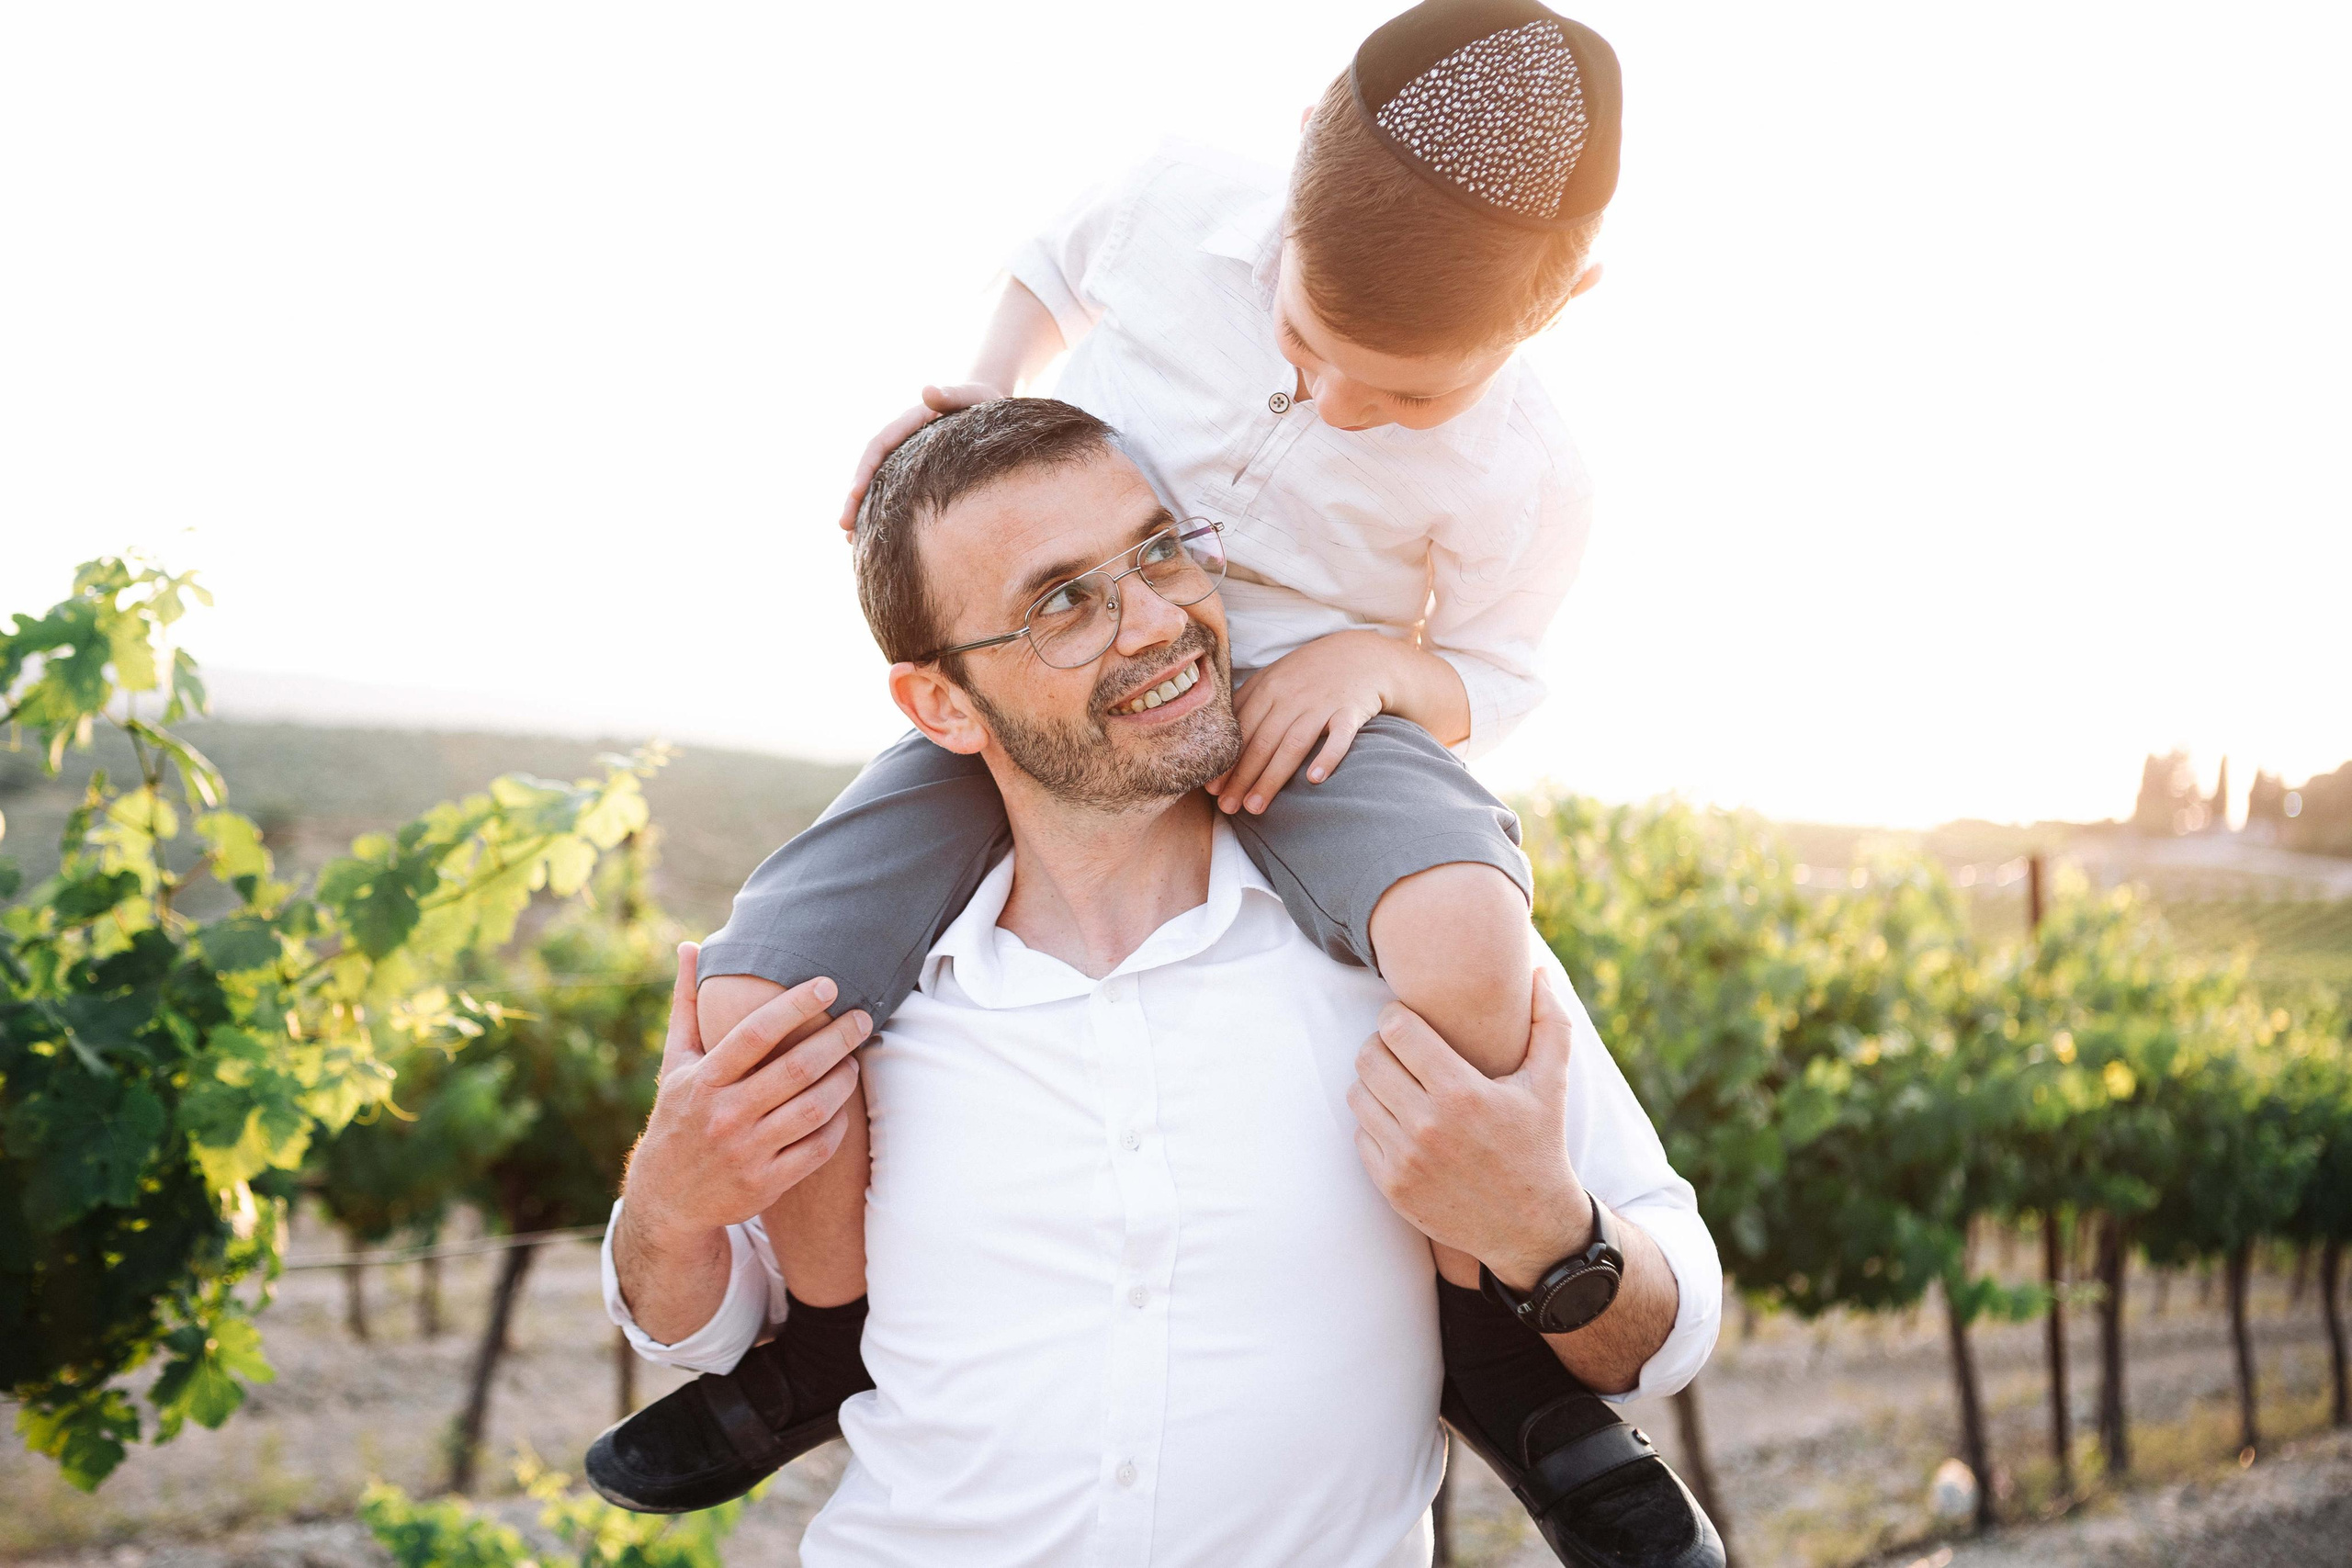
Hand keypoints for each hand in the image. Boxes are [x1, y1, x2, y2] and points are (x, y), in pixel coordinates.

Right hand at [625, 943, 870, 1242]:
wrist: (666, 1198)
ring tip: (855, 1060)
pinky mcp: (767, 1182)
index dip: (795, 1005)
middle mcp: (725, 1114)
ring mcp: (747, 1151)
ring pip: (814, 1108)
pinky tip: (843, 1104)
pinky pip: (818, 1148)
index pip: (754, 1034)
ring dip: (844, 1079)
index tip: (829, 983)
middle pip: (796, 1068)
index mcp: (704, 1080)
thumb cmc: (679, 1115)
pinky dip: (838, 1123)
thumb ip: (688, 1005)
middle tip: (863, 1018)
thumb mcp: (676, 1062)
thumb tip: (690, 946)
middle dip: (838, 1038)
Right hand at [837, 381, 1007, 532]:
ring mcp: (905, 458)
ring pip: (878, 485)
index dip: (865, 470)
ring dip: (863, 511)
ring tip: (851, 540)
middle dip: (855, 499)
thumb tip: (927, 391)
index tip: (855, 494)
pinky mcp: (914, 473)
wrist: (987, 406)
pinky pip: (893, 493)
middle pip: (871, 470)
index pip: (879, 446)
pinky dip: (882, 513)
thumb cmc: (982, 402)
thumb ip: (951, 394)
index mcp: (909, 423)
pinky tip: (873, 538)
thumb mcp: (972, 396)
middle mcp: (901, 441)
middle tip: (844, 527)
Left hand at [1208, 630, 1397, 814]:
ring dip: (1272, 777)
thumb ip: (1247, 702)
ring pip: (1293, 744)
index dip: (1226, 760)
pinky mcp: (1350, 711)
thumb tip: (1218, 738)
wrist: (1361, 656)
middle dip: (1242, 777)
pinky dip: (1328, 756)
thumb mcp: (1274, 677)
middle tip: (1228, 807)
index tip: (1212, 789)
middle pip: (1262, 741)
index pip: (1241, 730)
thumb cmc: (1309, 673)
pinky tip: (1314, 779)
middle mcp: (1292, 696)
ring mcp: (1322, 704)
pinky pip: (1339, 736)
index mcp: (1268, 688)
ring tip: (1256, 806)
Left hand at [1346, 968, 1594, 1286]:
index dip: (1396, 1016)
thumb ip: (1549, 1021)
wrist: (1531, 1226)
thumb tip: (1536, 971)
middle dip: (1380, 1045)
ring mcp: (1406, 1159)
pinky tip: (1401, 1119)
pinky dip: (1375, 1122)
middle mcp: (1429, 1125)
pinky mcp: (1393, 1186)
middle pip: (1369, 1058)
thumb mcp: (1551, 1083)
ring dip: (1374, 1082)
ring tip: (1399, 1081)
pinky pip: (1361, 1134)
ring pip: (1359, 1094)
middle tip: (1398, 1048)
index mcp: (1462, 1092)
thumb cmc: (1540, 1144)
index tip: (1407, 1020)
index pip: (1397, 1031)